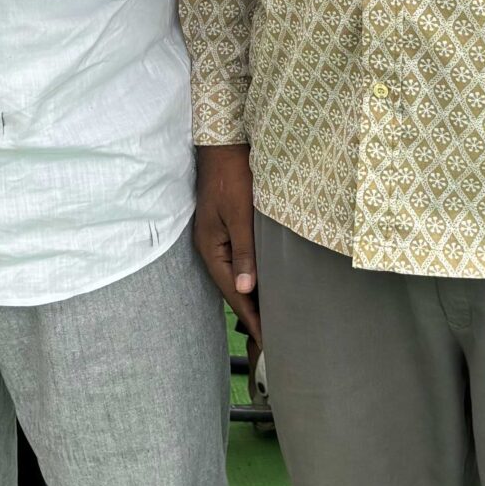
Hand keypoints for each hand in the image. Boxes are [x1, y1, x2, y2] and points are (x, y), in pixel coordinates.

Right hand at [195, 143, 260, 344]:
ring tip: (272, 317)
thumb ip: (244, 252)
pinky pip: (240, 261)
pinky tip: (264, 283)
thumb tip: (245, 290)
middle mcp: (211, 247)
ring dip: (252, 296)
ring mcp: (218, 238)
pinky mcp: (227, 228)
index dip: (250, 317)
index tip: (267, 341)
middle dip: (251, 313)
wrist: (224, 145)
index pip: (233, 292)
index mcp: (211, 248)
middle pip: (232, 288)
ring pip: (236, 275)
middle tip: (273, 337)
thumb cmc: (233, 176)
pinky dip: (252, 276)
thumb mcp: (240, 215)